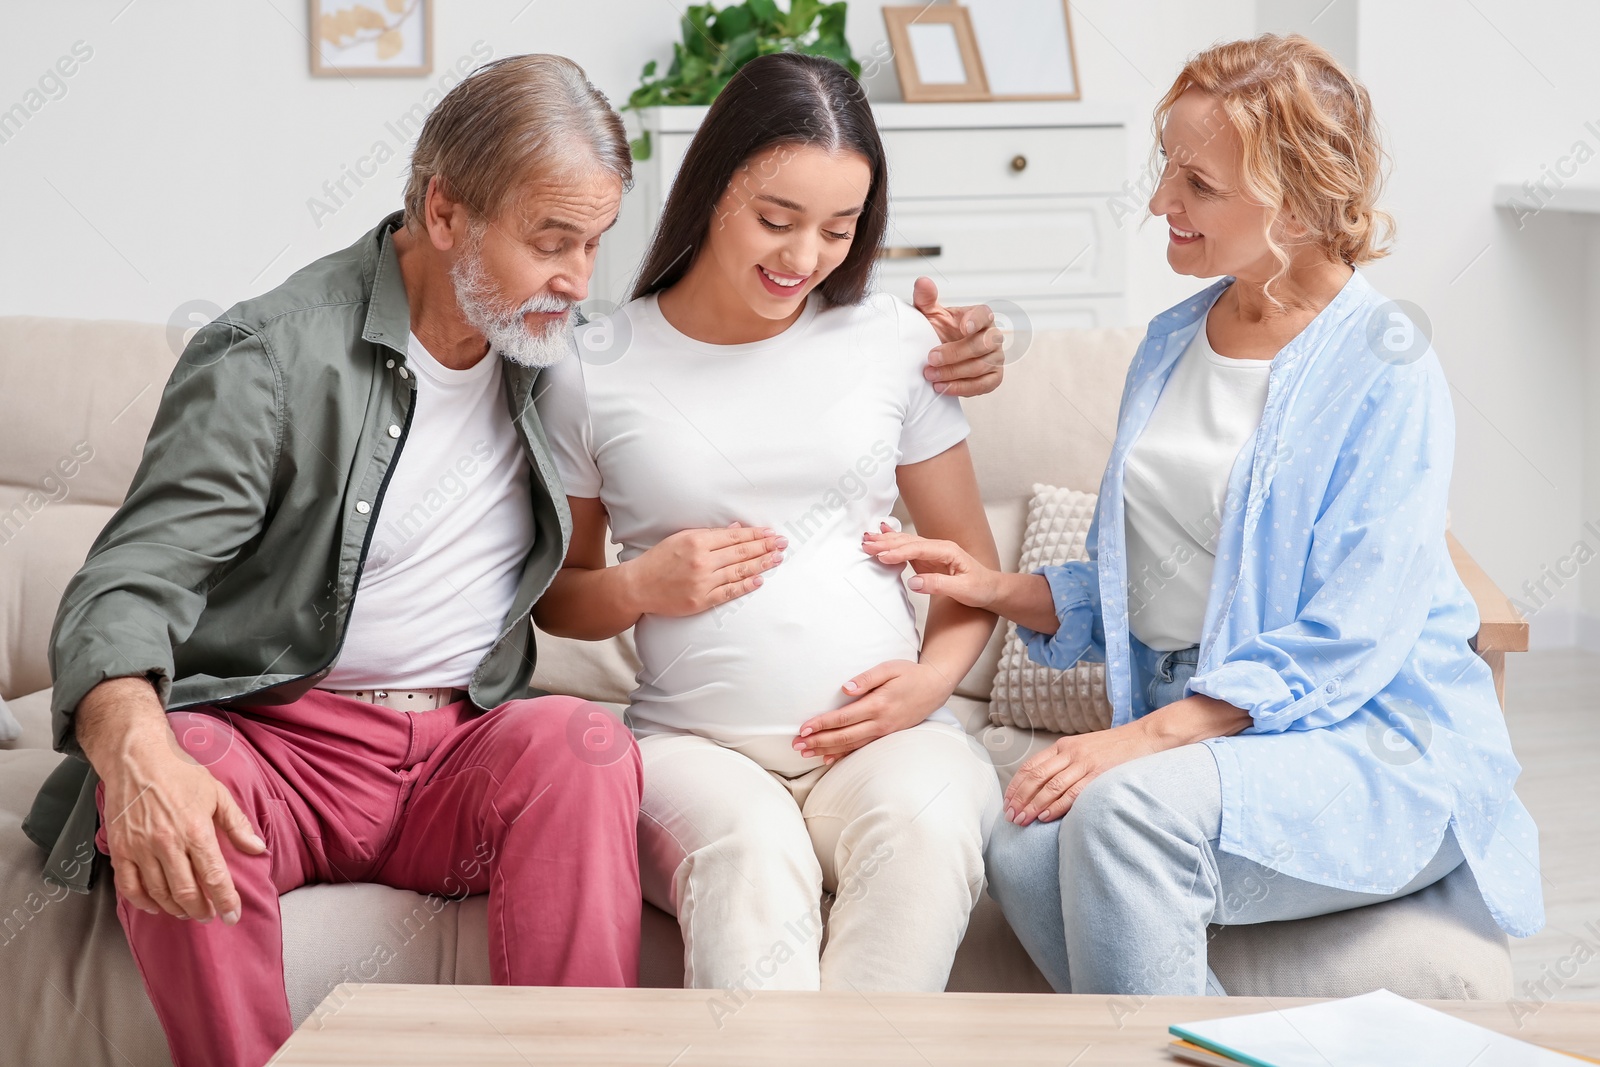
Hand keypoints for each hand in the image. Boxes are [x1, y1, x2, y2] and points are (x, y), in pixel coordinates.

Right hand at [83, 680, 265, 923]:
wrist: (137, 759)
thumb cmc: (181, 774)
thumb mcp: (218, 794)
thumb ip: (238, 825)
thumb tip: (257, 849)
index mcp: (196, 830)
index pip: (214, 877)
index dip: (226, 901)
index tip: (233, 917)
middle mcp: (167, 844)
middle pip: (186, 892)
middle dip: (201, 910)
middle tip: (209, 916)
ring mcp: (140, 849)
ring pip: (159, 894)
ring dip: (175, 909)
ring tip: (188, 912)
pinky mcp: (119, 850)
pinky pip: (129, 887)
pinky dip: (143, 902)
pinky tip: (155, 906)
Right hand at [625, 522, 785, 616]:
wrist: (638, 586)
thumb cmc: (659, 560)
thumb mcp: (681, 538)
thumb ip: (710, 535)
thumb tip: (736, 529)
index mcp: (696, 541)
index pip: (734, 537)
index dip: (755, 534)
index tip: (770, 532)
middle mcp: (701, 561)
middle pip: (741, 553)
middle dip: (765, 546)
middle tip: (782, 543)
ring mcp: (702, 582)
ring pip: (739, 571)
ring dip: (761, 564)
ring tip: (777, 559)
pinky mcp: (701, 601)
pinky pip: (729, 592)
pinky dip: (746, 586)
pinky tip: (760, 580)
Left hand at [793, 659, 953, 762]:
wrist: (935, 687)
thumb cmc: (910, 674)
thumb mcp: (889, 668)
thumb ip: (867, 678)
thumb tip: (846, 688)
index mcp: (878, 704)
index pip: (843, 718)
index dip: (822, 724)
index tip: (803, 729)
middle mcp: (880, 723)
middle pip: (843, 736)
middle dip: (818, 741)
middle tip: (796, 746)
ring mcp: (884, 732)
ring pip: (850, 746)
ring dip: (826, 750)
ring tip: (806, 754)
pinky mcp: (886, 736)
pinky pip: (862, 749)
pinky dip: (844, 755)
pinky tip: (829, 759)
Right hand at [861, 524, 999, 607]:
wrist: (991, 588)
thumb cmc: (981, 588)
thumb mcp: (964, 590)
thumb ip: (939, 585)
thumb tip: (914, 583)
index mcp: (948, 551)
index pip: (919, 548)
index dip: (899, 552)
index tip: (882, 556)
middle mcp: (939, 548)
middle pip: (909, 542)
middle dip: (886, 542)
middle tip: (866, 544)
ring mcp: (932, 553)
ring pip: (905, 543)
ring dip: (886, 542)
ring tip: (867, 540)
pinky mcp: (928, 560)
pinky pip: (907, 550)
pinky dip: (893, 544)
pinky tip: (882, 536)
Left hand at [912, 277, 1003, 397]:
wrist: (939, 356)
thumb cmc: (938, 331)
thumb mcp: (929, 314)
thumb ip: (925, 298)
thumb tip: (922, 282)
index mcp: (981, 317)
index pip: (985, 314)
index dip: (977, 320)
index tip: (964, 327)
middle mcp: (993, 336)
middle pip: (982, 344)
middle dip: (954, 354)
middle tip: (930, 359)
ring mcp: (996, 358)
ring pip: (981, 366)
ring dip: (954, 373)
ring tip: (931, 376)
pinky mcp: (994, 377)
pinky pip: (984, 385)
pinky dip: (963, 388)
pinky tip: (944, 388)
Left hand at [1003, 718, 1163, 826]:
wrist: (1145, 737)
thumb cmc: (1114, 748)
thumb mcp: (1084, 749)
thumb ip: (1066, 763)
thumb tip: (1046, 786)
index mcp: (1063, 746)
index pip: (1031, 766)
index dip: (1016, 785)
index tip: (1007, 802)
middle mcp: (1070, 752)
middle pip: (1036, 777)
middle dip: (1020, 798)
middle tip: (1011, 816)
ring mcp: (1084, 762)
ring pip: (1051, 786)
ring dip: (1033, 805)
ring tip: (1022, 820)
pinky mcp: (1099, 773)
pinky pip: (1073, 792)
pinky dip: (1057, 805)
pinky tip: (1045, 816)